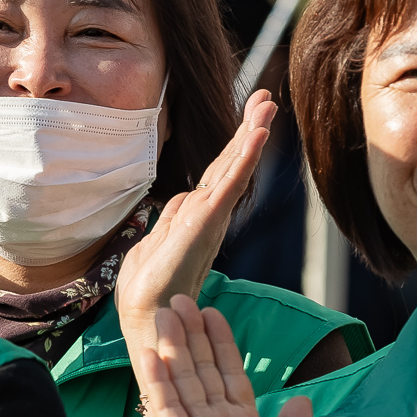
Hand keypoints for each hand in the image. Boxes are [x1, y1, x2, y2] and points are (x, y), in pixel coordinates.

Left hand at [117, 91, 275, 364]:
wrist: (147, 316)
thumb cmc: (149, 289)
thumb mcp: (154, 244)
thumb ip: (170, 220)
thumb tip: (181, 200)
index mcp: (198, 218)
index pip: (220, 174)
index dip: (235, 145)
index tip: (251, 115)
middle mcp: (210, 215)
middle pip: (232, 165)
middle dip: (250, 131)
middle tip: (268, 99)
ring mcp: (210, 219)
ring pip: (234, 170)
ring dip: (250, 137)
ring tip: (268, 109)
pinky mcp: (206, 224)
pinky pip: (228, 186)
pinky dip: (243, 160)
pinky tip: (255, 138)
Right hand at [134, 295, 313, 416]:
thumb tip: (298, 400)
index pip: (230, 375)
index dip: (221, 344)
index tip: (213, 313)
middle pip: (202, 369)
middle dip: (192, 334)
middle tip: (181, 298)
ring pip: (183, 380)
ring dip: (173, 346)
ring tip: (167, 312)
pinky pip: (168, 408)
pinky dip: (160, 380)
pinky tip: (152, 354)